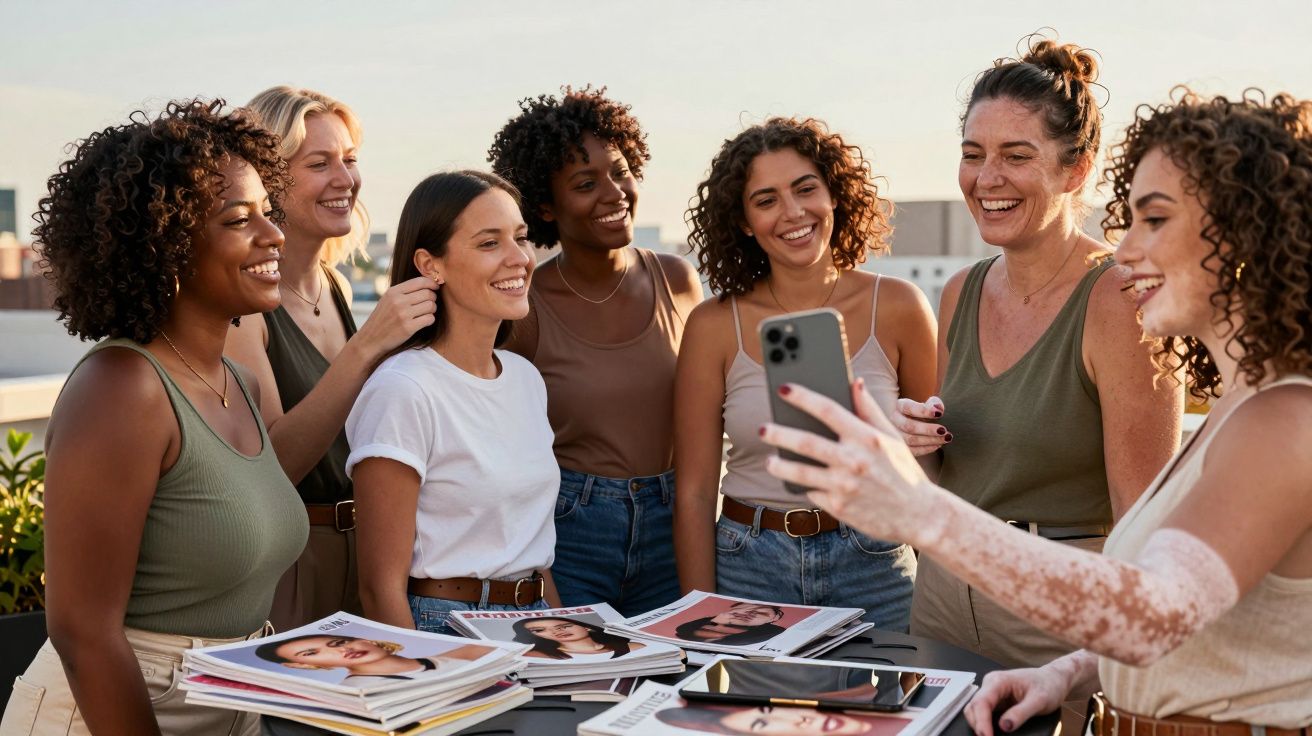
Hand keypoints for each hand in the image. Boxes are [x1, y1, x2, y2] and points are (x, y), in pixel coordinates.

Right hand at [355, 276, 438, 360]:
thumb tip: (427, 284)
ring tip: (426, 313)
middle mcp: (398, 301)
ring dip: (432, 310)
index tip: (436, 287)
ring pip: (431, 306)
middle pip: (428, 294)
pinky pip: (430, 319)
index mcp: (393, 292)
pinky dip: (430, 320)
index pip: (420, 281)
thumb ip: (404, 291)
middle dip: (432, 298)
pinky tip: (424, 322)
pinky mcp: (408, 328)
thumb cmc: (382, 319)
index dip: (432, 283)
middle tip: (429, 304)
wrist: (371, 339)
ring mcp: (403, 314)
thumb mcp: (388, 300)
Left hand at [759, 378, 945, 545]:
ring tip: (770, 461)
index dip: (803, 397)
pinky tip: (803, 484)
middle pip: (805, 442)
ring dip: (779, 465)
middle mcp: (854, 461)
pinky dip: (806, 487)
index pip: (828, 410)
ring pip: (800, 472)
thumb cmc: (904, 472)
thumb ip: (869, 409)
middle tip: (762, 428)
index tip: (784, 389)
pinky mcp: (839, 508)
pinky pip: (813, 493)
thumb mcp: (892, 437)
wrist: (920, 515)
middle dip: (778, 433)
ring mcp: (844, 486)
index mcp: (866, 438)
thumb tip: (854, 380)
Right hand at [893, 396, 949, 456]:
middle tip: (944, 430)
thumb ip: (934, 404)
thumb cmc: (926, 412)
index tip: (940, 414)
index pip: (908, 408)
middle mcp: (894, 420)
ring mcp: (895, 435)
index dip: (924, 411)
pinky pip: (912, 451)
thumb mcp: (930, 404)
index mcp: (900, 406)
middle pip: (909, 426)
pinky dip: (926, 449)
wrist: (920, 424)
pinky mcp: (900, 447)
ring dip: (930, 440)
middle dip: (928, 429)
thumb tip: (938, 408)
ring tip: (945, 438)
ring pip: (910, 440)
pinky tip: (938, 445)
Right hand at [962, 666, 1070, 735]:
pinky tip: (991, 732)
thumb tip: (1004, 726)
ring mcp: (992, 693)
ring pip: (975, 711)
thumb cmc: (1048, 685)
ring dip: (979, 725)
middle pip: (973, 707)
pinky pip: (984, 713)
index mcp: (998, 680)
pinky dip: (985, 724)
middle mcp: (991, 685)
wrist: (1054, 680)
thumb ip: (1021, 713)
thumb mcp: (1039, 700)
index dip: (981, 722)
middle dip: (978, 726)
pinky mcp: (996, 701)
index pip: (981, 702)